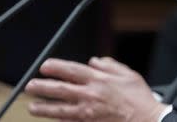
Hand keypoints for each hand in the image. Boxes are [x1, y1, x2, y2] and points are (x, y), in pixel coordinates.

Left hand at [25, 56, 167, 120]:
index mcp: (100, 80)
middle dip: (42, 87)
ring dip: (44, 108)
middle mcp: (90, 95)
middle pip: (60, 90)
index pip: (72, 70)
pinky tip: (53, 120)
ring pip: (59, 110)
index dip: (56, 67)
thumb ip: (110, 65)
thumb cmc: (139, 99)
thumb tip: (94, 61)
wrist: (146, 121)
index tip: (45, 66)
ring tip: (33, 107)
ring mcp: (88, 113)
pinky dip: (60, 121)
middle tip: (31, 86)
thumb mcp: (129, 74)